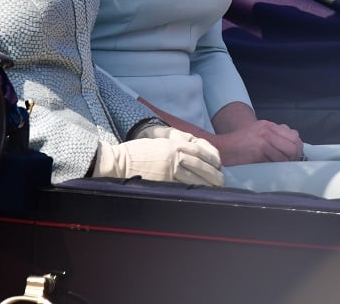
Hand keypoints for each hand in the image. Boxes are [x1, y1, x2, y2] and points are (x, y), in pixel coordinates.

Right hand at [93, 135, 223, 185]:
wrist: (118, 162)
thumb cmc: (134, 155)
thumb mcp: (155, 146)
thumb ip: (172, 150)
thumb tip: (186, 161)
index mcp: (172, 144)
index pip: (199, 151)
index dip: (211, 159)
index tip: (217, 166)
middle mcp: (174, 154)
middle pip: (201, 164)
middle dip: (213, 173)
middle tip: (222, 181)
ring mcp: (169, 167)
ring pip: (195, 176)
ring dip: (208, 184)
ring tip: (217, 190)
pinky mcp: (164, 179)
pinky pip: (183, 185)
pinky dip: (194, 190)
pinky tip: (202, 195)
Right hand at [209, 119, 303, 166]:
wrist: (220, 149)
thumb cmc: (238, 145)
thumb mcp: (257, 134)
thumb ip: (274, 136)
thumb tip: (295, 146)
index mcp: (267, 125)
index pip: (294, 135)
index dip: (297, 148)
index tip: (292, 156)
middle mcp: (266, 130)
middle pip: (294, 145)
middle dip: (293, 157)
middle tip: (287, 163)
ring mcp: (262, 140)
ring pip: (287, 155)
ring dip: (283, 163)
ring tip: (275, 165)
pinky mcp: (258, 152)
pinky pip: (276, 163)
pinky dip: (274, 167)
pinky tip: (266, 167)